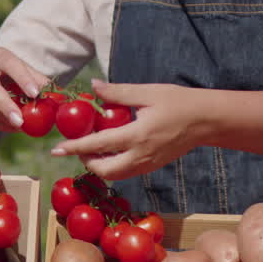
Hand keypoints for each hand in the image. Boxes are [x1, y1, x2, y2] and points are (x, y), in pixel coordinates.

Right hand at [0, 47, 49, 132]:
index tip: (35, 93)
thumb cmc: (1, 67)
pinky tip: (13, 128)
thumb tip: (58, 93)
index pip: (11, 66)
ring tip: (22, 127)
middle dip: (6, 106)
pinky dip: (0, 124)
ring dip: (5, 120)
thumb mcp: (15, 65)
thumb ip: (34, 77)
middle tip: (20, 122)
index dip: (23, 79)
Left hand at [51, 80, 205, 180]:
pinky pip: (126, 172)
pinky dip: (113, 166)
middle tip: (78, 147)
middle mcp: (141, 155)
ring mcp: (147, 164)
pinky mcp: (152, 167)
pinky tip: (110, 151)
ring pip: (115, 175)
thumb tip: (93, 86)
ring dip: (99, 166)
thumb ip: (118, 92)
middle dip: (86, 161)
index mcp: (138, 135)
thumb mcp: (148, 92)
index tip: (56, 148)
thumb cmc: (178, 102)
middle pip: (104, 170)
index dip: (75, 147)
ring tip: (92, 149)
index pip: (99, 145)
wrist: (206, 120)